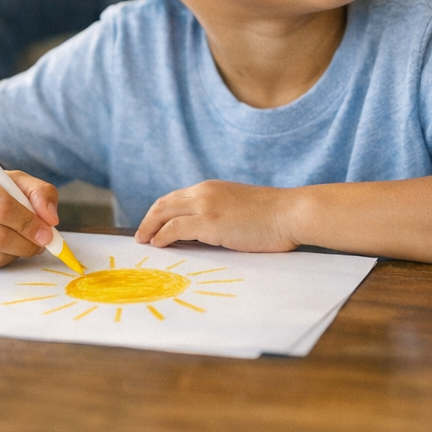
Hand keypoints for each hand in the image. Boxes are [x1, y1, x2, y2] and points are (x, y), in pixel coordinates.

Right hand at [0, 168, 61, 269]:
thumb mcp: (17, 182)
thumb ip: (41, 193)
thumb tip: (51, 219)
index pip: (3, 208)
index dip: (29, 224)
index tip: (48, 234)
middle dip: (27, 244)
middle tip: (41, 244)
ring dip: (15, 254)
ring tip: (20, 242)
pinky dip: (0, 261)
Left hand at [135, 180, 300, 251]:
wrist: (290, 213)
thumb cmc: (273, 216)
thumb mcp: (239, 209)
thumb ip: (220, 214)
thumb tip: (205, 232)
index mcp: (211, 188)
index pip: (176, 198)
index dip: (160, 212)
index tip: (153, 225)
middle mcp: (204, 192)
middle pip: (164, 203)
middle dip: (148, 219)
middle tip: (140, 234)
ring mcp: (205, 206)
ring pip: (164, 213)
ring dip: (149, 228)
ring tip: (143, 241)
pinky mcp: (209, 222)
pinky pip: (174, 228)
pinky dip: (161, 236)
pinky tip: (158, 244)